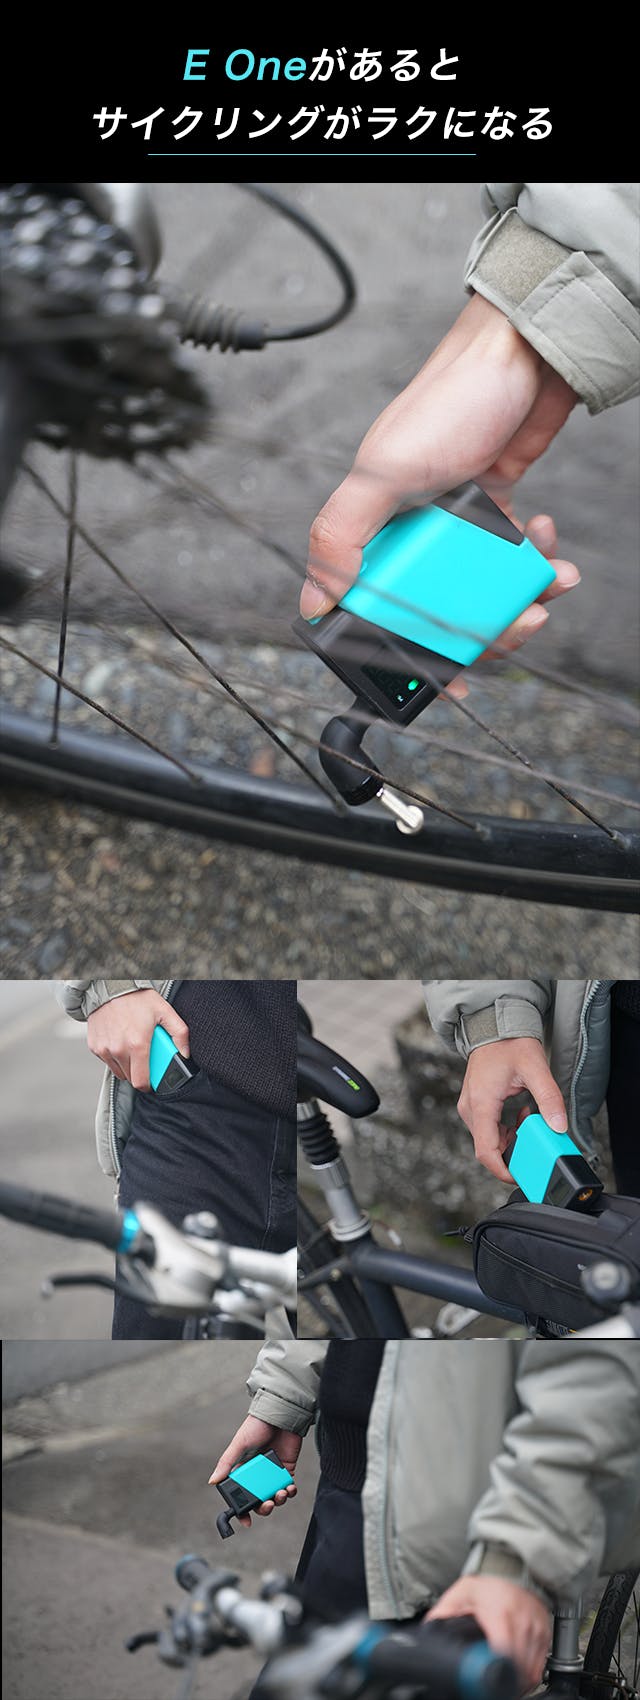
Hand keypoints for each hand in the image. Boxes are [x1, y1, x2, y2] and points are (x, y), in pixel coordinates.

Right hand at [86, 989, 189, 1089]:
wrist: (111, 987)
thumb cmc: (138, 999)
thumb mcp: (165, 1012)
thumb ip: (180, 1034)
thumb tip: (185, 1053)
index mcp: (138, 1045)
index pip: (141, 1082)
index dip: (149, 1085)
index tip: (152, 1080)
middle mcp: (118, 1050)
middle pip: (130, 1077)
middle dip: (139, 1071)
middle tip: (144, 1056)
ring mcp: (104, 1049)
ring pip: (118, 1071)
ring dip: (126, 1064)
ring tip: (132, 1047)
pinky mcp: (94, 1046)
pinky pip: (107, 1060)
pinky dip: (114, 1056)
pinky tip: (119, 1040)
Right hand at [208, 1415, 300, 1526]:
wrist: (280, 1414)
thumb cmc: (256, 1426)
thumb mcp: (239, 1444)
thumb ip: (227, 1463)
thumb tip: (212, 1482)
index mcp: (242, 1471)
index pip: (240, 1496)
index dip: (242, 1511)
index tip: (246, 1522)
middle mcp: (257, 1475)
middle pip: (259, 1501)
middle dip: (264, 1508)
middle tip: (267, 1504)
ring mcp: (272, 1474)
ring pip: (274, 1497)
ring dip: (278, 1500)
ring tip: (280, 1494)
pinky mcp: (286, 1470)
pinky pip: (288, 1487)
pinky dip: (289, 1492)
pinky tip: (289, 1488)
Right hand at [300, 295, 579, 696]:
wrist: (522, 356)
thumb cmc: (448, 401)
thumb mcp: (383, 471)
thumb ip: (340, 535)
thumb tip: (314, 602)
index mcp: (373, 530)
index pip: (375, 608)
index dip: (405, 652)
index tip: (444, 679)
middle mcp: (412, 533)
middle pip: (439, 613)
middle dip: (483, 631)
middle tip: (514, 627)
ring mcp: (455, 527)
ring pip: (482, 594)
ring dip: (519, 601)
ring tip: (542, 590)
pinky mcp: (495, 514)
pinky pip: (514, 562)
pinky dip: (537, 563)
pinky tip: (546, 546)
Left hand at [426, 1575, 551, 1691]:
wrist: (514, 1570)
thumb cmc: (486, 1586)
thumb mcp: (460, 1594)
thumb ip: (443, 1613)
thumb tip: (427, 1631)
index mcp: (500, 1612)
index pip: (503, 1650)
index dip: (495, 1670)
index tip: (484, 1679)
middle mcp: (522, 1621)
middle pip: (518, 1666)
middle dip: (504, 1680)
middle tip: (488, 1684)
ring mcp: (536, 1628)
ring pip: (530, 1671)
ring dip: (516, 1682)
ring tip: (500, 1680)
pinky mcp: (545, 1634)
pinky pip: (538, 1667)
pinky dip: (527, 1676)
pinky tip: (514, 1675)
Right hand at [457, 1038, 567, 1181]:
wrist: (494, 1026)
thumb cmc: (509, 1044)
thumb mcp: (535, 1069)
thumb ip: (549, 1099)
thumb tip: (558, 1126)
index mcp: (481, 1103)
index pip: (485, 1150)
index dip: (502, 1169)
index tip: (520, 1176)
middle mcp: (470, 1108)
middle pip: (487, 1148)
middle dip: (512, 1154)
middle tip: (535, 1148)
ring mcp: (470, 1107)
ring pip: (487, 1140)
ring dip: (510, 1141)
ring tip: (530, 1125)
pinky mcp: (474, 1105)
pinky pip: (487, 1129)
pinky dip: (506, 1131)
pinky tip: (521, 1118)